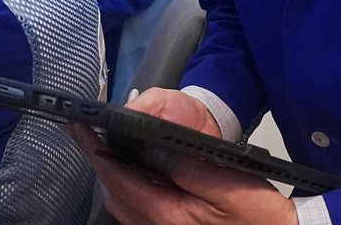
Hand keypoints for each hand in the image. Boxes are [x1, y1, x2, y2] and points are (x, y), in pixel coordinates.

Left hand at [67, 89, 296, 224]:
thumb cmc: (261, 217)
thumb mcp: (229, 184)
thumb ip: (187, 165)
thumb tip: (151, 144)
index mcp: (167, 215)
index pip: (118, 179)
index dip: (95, 150)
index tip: (79, 126)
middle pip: (113, 194)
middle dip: (99, 161)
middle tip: (87, 131)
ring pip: (122, 205)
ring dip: (111, 176)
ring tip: (105, 146)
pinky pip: (136, 213)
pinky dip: (127, 190)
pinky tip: (134, 173)